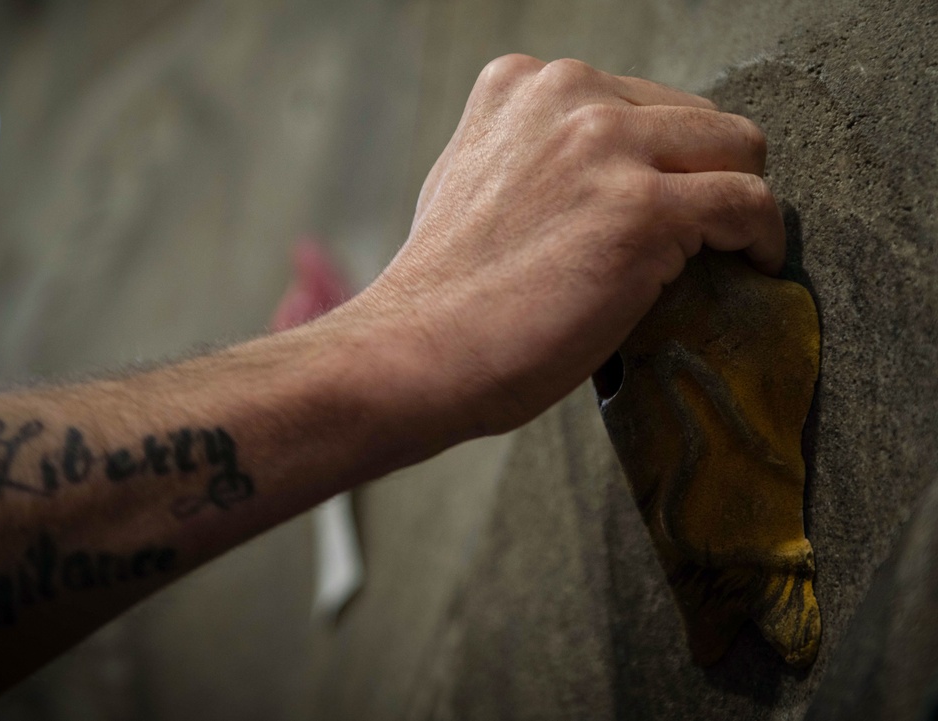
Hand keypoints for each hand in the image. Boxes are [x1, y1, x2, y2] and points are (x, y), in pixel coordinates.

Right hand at [351, 55, 784, 438]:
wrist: (417, 350)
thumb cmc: (444, 290)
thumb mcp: (473, 179)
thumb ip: (532, 153)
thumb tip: (597, 176)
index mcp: (522, 85)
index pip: (635, 100)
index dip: (660, 158)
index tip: (667, 198)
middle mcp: (567, 95)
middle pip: (694, 117)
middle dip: (705, 174)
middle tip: (704, 232)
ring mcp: (607, 147)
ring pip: (735, 147)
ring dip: (739, 201)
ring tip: (731, 249)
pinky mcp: (644, 209)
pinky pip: (749, 203)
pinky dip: (761, 237)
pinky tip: (752, 265)